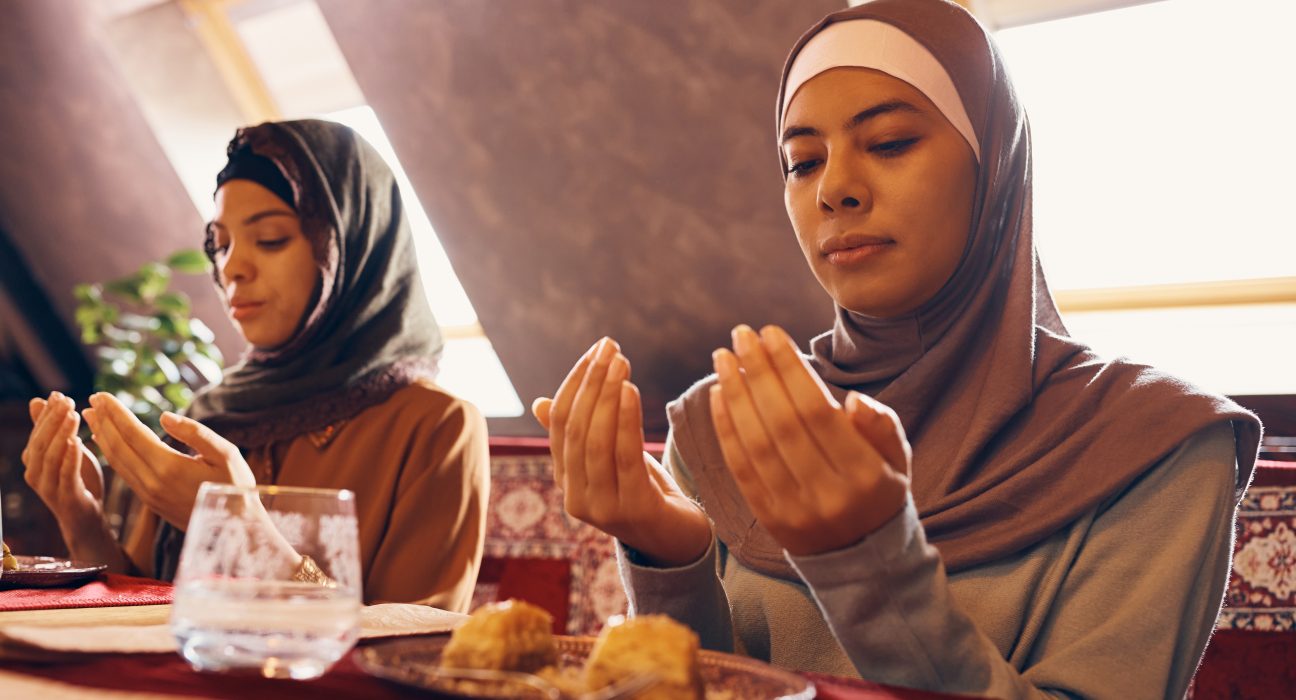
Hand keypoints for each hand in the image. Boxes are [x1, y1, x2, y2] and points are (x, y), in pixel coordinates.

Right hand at [21, 393, 105, 528]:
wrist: (85, 518)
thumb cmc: (76, 480)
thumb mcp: (64, 451)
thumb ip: (52, 430)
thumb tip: (38, 400)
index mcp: (33, 461)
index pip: (37, 433)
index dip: (47, 413)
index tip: (59, 394)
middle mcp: (34, 473)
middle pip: (41, 442)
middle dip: (53, 420)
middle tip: (67, 401)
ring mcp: (47, 487)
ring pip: (50, 457)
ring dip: (62, 434)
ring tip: (74, 416)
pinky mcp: (65, 497)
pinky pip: (65, 474)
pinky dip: (70, 457)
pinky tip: (78, 441)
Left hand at [82, 392, 254, 529]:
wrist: (236, 529)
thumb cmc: (236, 487)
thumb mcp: (226, 454)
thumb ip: (195, 433)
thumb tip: (164, 416)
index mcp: (169, 467)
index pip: (133, 433)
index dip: (115, 413)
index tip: (101, 395)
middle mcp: (152, 482)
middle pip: (118, 447)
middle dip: (103, 422)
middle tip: (91, 400)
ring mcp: (149, 495)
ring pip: (117, 462)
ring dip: (102, 438)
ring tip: (92, 418)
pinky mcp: (151, 503)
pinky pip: (124, 474)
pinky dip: (112, 455)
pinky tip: (109, 445)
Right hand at [533, 337, 711, 566]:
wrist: (681, 542)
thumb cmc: (645, 493)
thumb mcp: (610, 459)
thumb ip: (580, 434)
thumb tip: (540, 402)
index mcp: (566, 481)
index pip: (560, 423)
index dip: (575, 382)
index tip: (597, 350)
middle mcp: (575, 498)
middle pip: (575, 430)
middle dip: (591, 383)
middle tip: (610, 348)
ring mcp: (601, 509)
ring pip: (595, 442)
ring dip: (607, 396)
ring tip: (622, 363)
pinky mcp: (632, 510)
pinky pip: (624, 457)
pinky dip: (625, 420)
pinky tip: (630, 391)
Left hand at [710, 325, 910, 555]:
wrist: (861, 558)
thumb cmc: (878, 490)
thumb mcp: (898, 459)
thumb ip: (882, 427)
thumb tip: (852, 401)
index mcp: (866, 476)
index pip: (819, 412)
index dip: (790, 369)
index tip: (771, 332)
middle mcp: (828, 495)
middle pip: (783, 423)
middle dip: (758, 373)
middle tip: (742, 335)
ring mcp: (794, 510)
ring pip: (757, 444)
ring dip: (736, 395)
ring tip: (724, 357)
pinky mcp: (768, 519)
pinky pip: (741, 468)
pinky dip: (726, 429)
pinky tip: (719, 394)